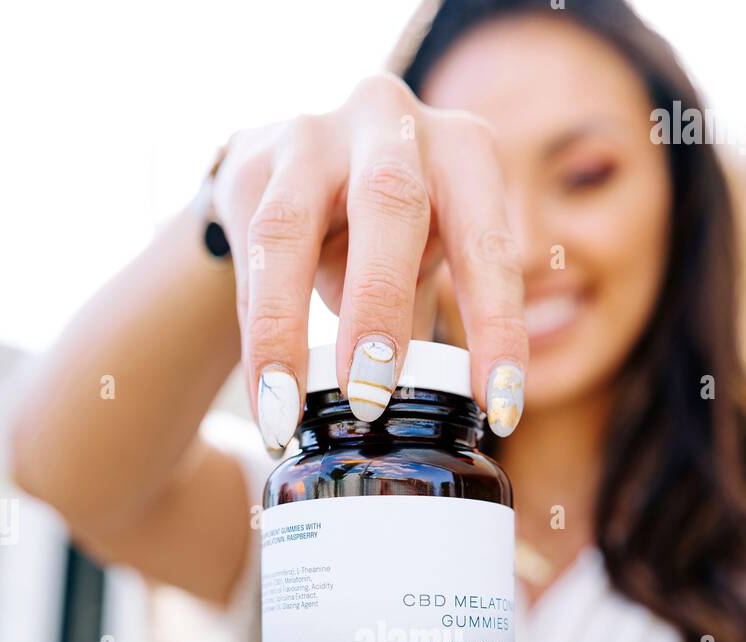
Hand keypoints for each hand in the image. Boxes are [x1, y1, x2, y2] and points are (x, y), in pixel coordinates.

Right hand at [211, 73, 526, 450]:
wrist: (292, 169)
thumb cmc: (384, 231)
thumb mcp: (426, 257)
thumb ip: (431, 318)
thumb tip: (448, 413)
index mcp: (462, 150)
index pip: (488, 246)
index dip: (496, 330)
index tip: (497, 409)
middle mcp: (390, 122)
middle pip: (388, 206)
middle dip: (377, 310)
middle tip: (368, 399)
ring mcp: (311, 134)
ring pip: (289, 230)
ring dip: (286, 330)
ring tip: (285, 413)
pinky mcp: (250, 163)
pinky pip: (247, 258)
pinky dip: (255, 335)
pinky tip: (265, 396)